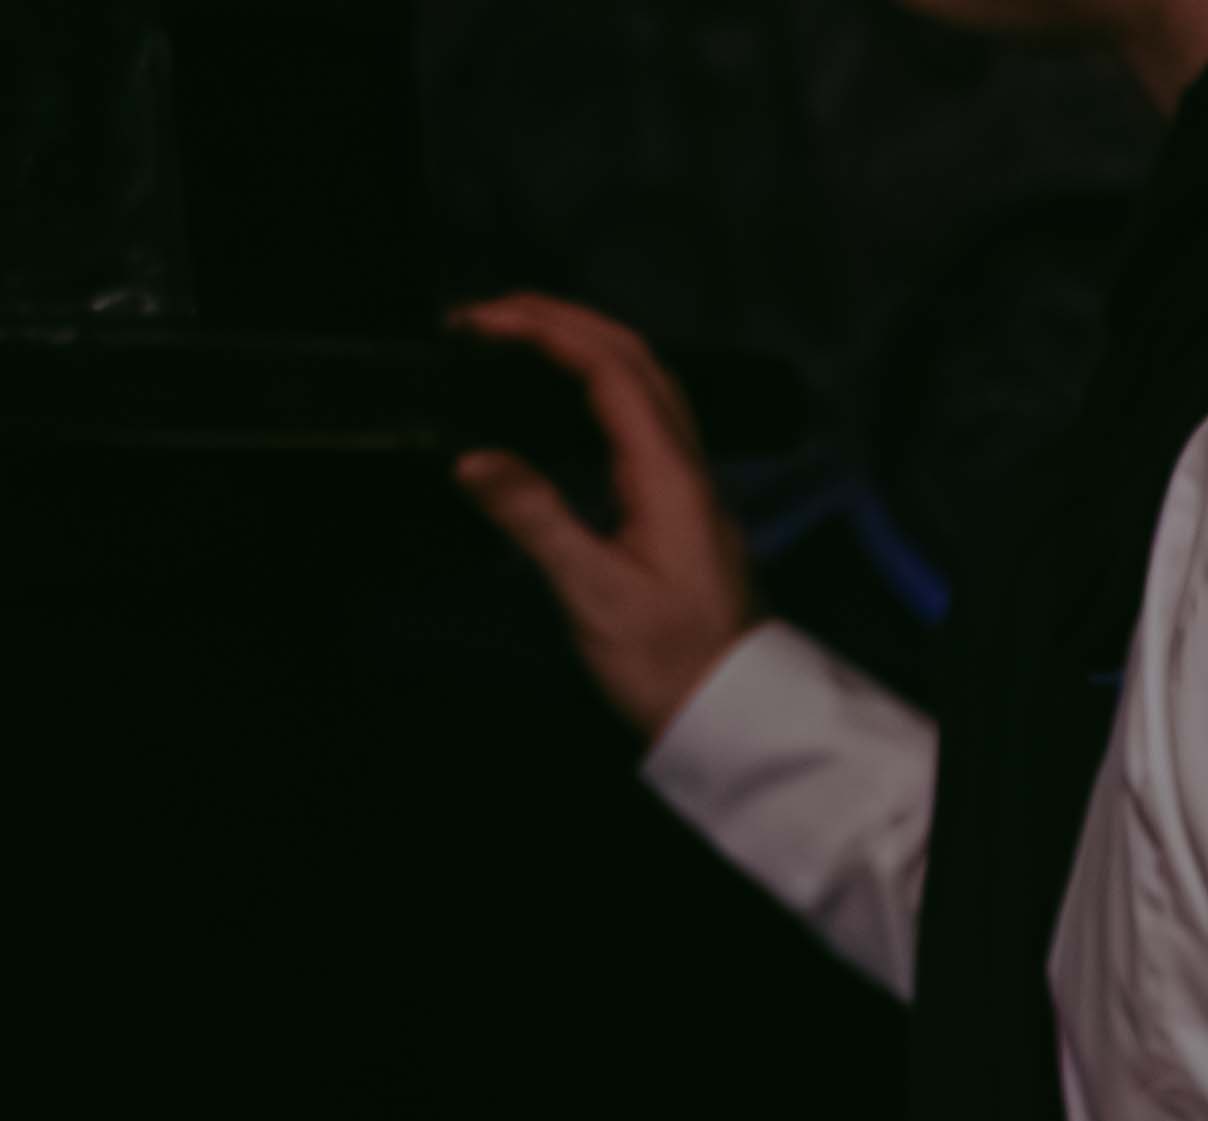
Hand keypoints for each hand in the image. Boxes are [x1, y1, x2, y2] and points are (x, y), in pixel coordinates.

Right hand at [442, 292, 757, 741]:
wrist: (734, 718)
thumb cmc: (670, 665)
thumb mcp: (593, 596)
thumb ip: (535, 519)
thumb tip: (473, 459)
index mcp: (668, 476)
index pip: (612, 370)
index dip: (546, 330)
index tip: (481, 321)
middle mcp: (687, 469)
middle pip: (637, 362)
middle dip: (565, 322)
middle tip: (491, 315)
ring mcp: (689, 488)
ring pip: (646, 389)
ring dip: (584, 348)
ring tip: (518, 339)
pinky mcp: (680, 511)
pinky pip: (643, 424)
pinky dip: (599, 390)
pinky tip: (561, 402)